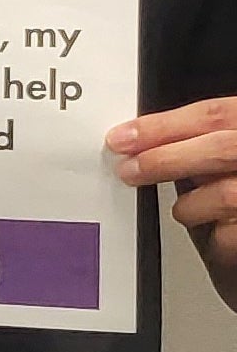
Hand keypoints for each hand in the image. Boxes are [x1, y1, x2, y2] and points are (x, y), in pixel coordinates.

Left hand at [115, 98, 236, 282]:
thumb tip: (144, 141)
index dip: (165, 125)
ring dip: (189, 206)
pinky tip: (214, 235)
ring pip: (225, 194)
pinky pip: (229, 234)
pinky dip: (211, 237)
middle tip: (129, 170)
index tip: (125, 136)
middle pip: (221, 147)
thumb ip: (200, 146)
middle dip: (165, 158)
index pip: (218, 114)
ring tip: (187, 210)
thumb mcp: (223, 162)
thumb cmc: (234, 200)